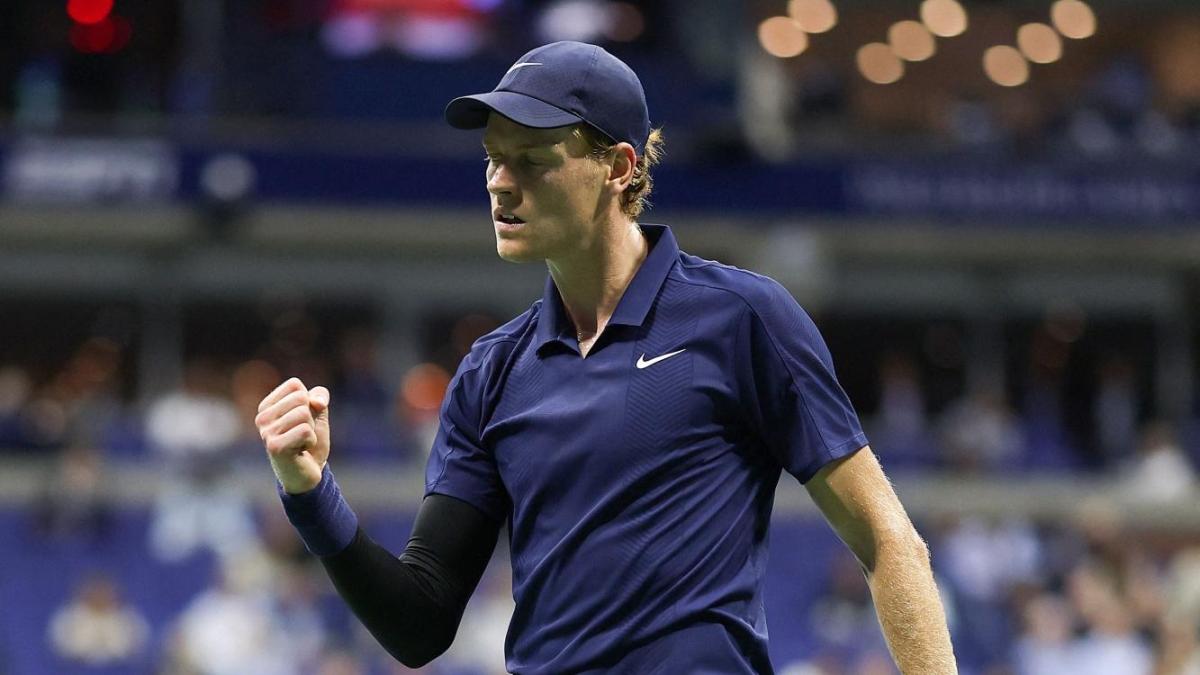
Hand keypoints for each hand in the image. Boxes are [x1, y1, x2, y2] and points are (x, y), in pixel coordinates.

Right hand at [255, 378, 330, 493]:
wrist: (309, 473)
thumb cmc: (309, 440)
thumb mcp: (318, 412)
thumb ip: (319, 396)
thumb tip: (317, 402)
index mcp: (267, 406)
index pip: (295, 385)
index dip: (308, 401)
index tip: (302, 420)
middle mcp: (262, 418)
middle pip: (301, 398)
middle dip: (311, 417)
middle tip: (302, 434)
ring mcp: (266, 432)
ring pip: (304, 414)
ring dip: (311, 430)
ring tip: (300, 443)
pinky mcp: (274, 446)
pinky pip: (305, 431)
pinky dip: (310, 441)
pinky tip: (300, 451)